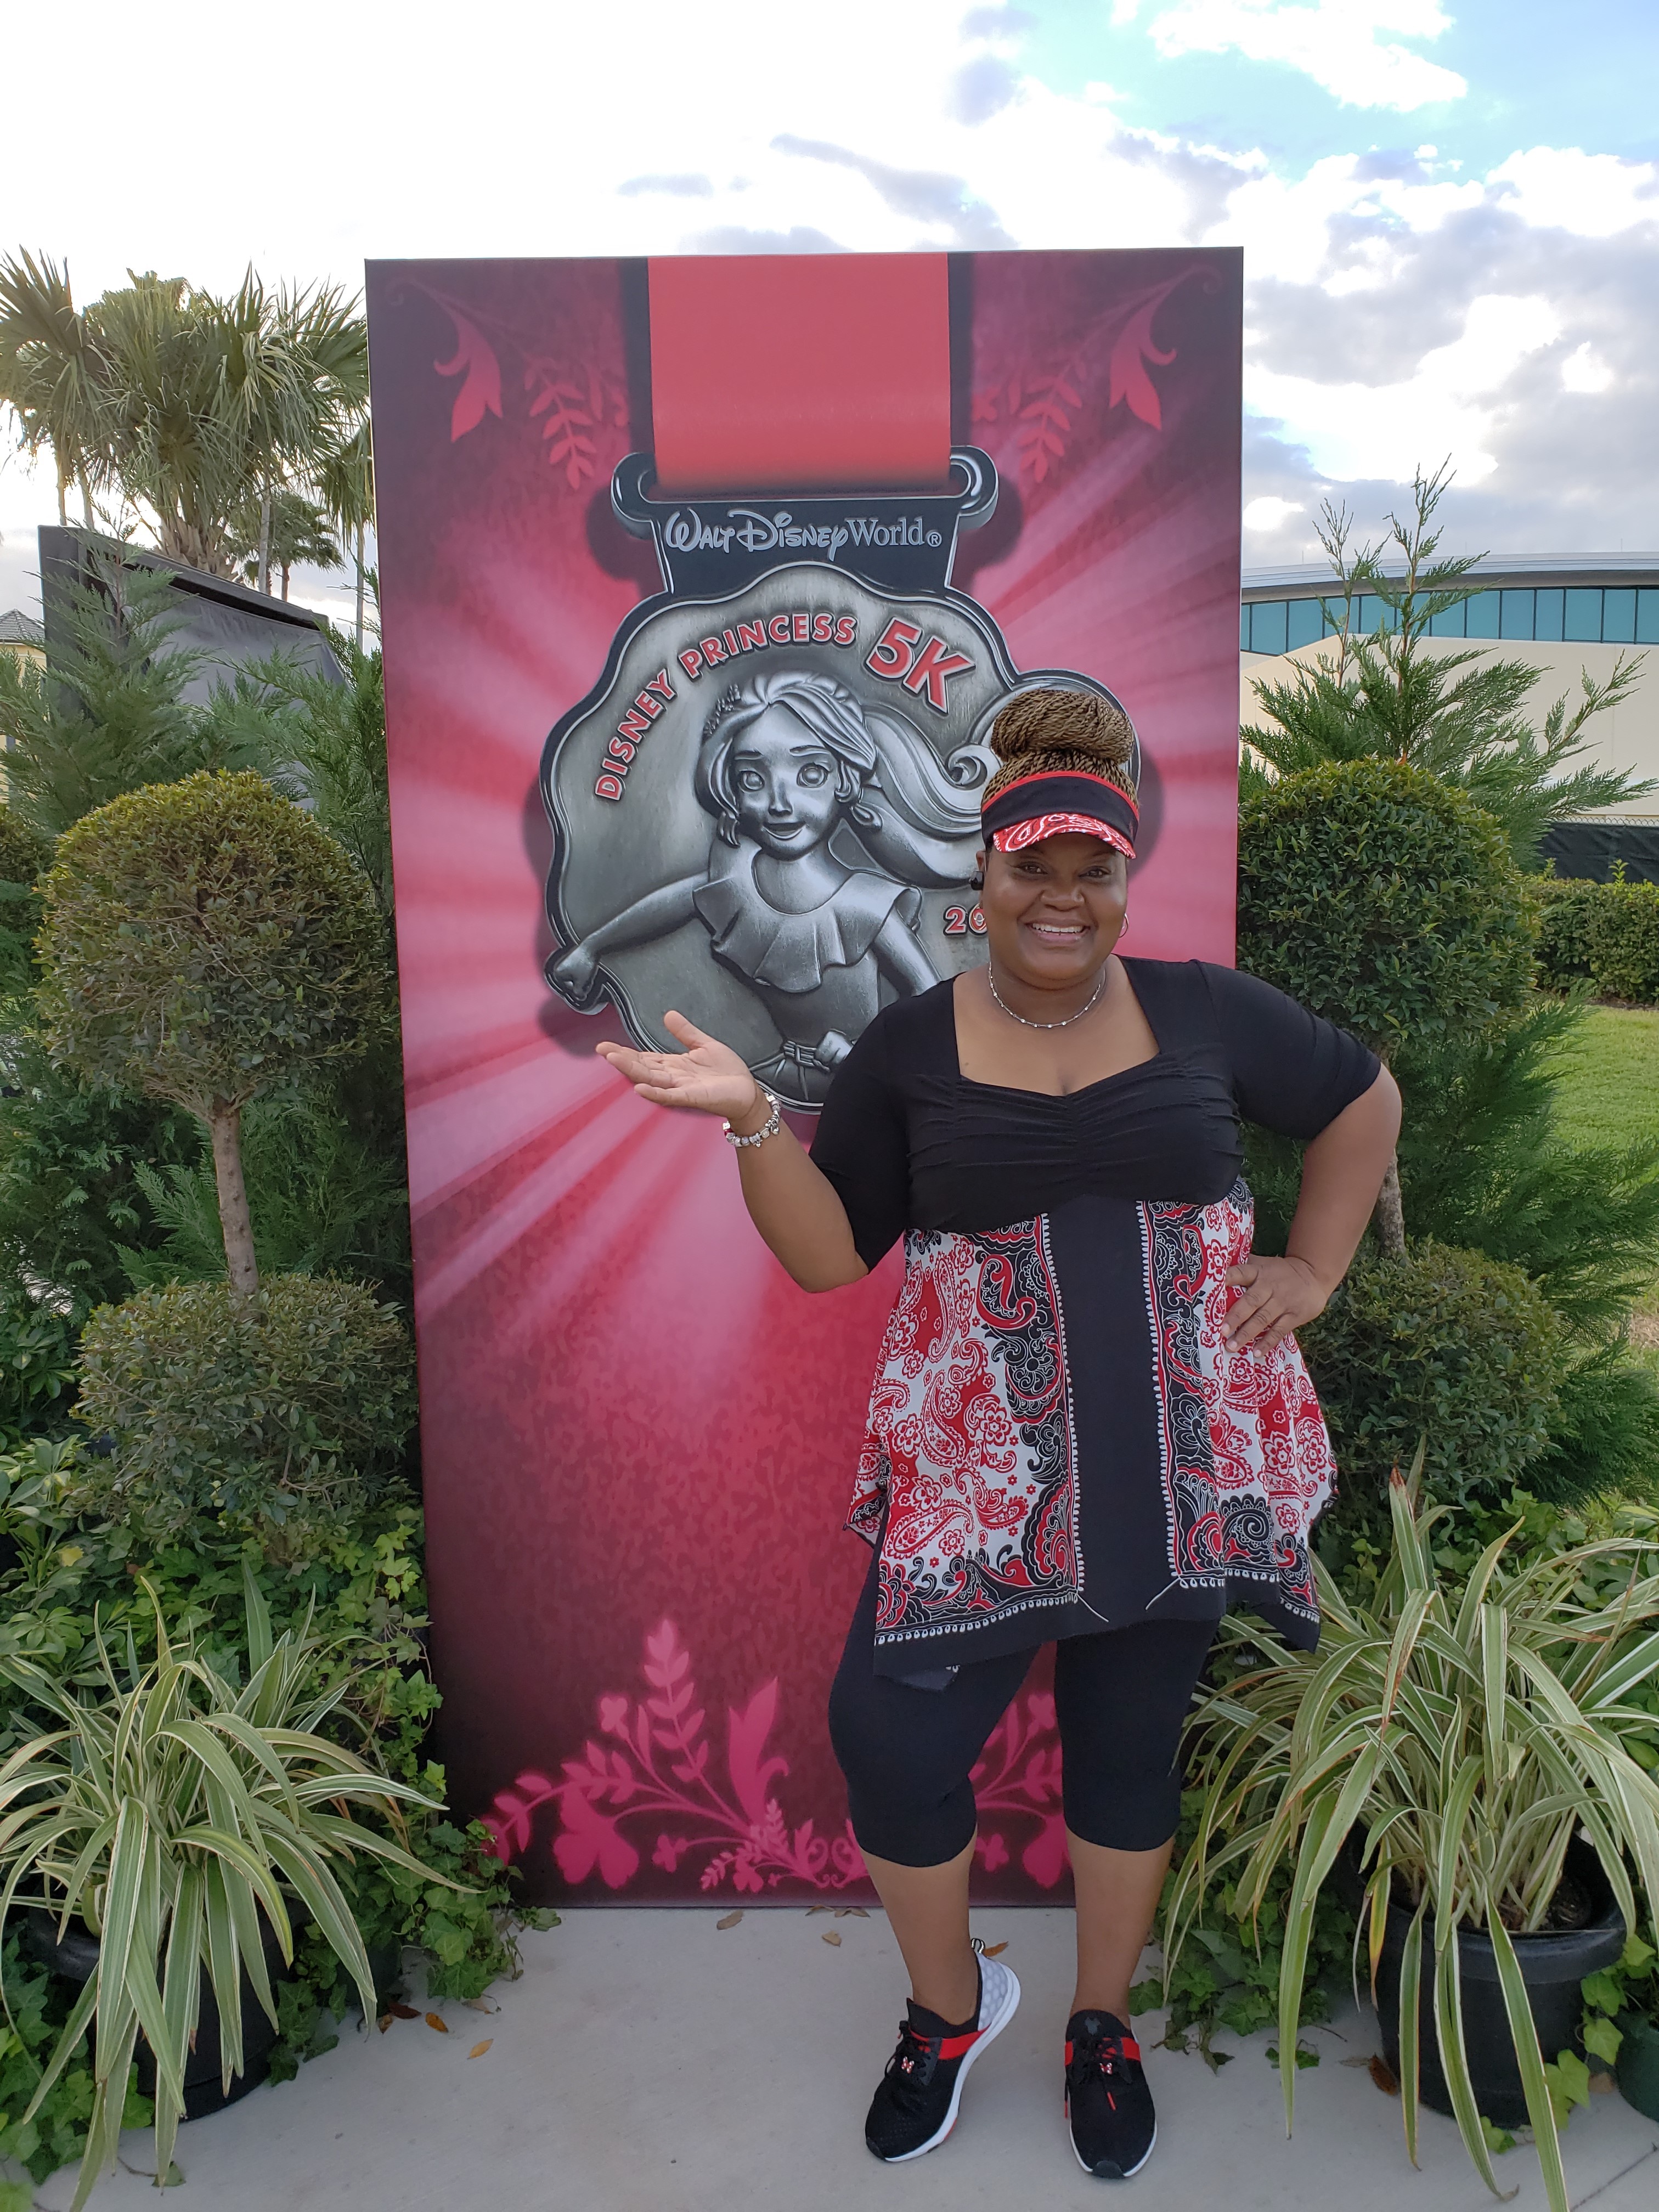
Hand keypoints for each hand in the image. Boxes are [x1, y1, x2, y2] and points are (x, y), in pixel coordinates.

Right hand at [551, 943, 599, 998]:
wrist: (592, 946)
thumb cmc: (585, 963)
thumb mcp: (582, 983)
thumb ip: (578, 993)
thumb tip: (579, 998)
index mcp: (557, 974)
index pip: (569, 990)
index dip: (580, 988)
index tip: (585, 982)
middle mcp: (559, 968)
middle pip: (572, 984)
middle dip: (581, 984)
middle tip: (588, 978)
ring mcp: (565, 964)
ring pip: (576, 979)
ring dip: (584, 980)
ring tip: (589, 973)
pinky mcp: (572, 961)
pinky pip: (579, 973)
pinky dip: (584, 974)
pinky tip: (588, 970)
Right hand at [595, 1010, 761, 1122]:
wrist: (747, 1092)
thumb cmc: (727, 1073)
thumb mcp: (704, 1045)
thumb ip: (685, 1032)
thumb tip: (668, 1015)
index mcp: (674, 1065)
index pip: (644, 1057)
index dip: (625, 1051)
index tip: (605, 1045)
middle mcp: (673, 1078)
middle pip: (643, 1067)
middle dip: (622, 1059)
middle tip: (603, 1050)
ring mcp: (681, 1088)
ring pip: (651, 1079)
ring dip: (632, 1070)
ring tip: (614, 1060)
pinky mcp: (692, 1097)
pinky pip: (671, 1096)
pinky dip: (655, 1092)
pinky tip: (641, 1087)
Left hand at [1221, 1255, 1328, 1354]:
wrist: (1313, 1275)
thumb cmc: (1279, 1272)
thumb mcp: (1263, 1265)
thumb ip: (1243, 1268)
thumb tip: (1214, 1272)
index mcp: (1258, 1272)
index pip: (1240, 1273)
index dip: (1227, 1279)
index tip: (1212, 1289)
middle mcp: (1269, 1286)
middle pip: (1251, 1301)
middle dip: (1236, 1316)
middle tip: (1222, 1331)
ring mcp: (1283, 1301)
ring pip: (1263, 1318)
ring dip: (1247, 1333)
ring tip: (1232, 1346)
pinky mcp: (1295, 1315)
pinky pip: (1279, 1330)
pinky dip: (1268, 1342)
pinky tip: (1256, 1352)